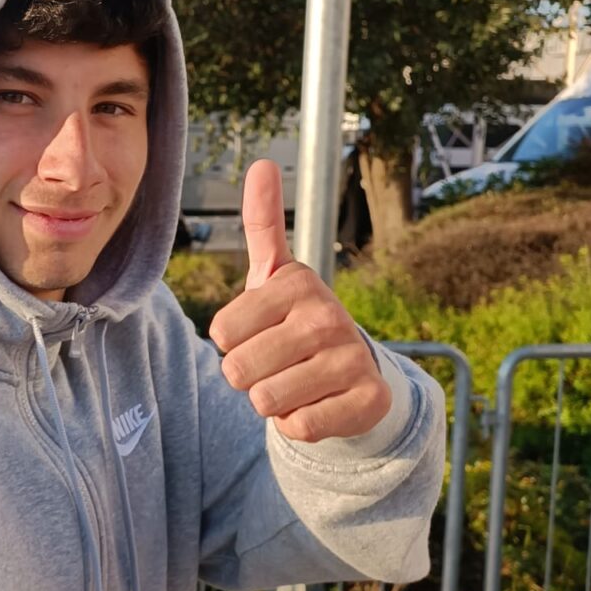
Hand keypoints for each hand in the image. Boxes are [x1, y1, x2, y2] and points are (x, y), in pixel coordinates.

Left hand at [208, 160, 390, 442]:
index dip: (232, 342)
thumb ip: (262, 222)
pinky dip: (300, 423)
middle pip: (239, 371)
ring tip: (297, 381)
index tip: (260, 331)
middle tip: (277, 362)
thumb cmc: (295, 320)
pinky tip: (318, 403)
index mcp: (297, 284)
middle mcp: (328, 317)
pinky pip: (299, 427)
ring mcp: (351, 360)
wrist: (353, 372)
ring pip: (266, 402)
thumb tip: (262, 163)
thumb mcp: (274, 274)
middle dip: (248, 375)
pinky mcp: (368, 401)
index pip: (222, 333)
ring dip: (272, 401)